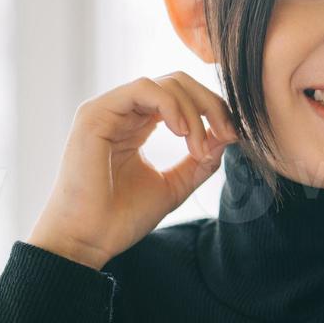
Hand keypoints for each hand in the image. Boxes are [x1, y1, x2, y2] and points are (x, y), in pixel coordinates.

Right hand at [27, 72, 239, 269]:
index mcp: (138, 125)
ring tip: (199, 146)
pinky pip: (143, 89)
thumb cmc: (122, 217)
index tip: (234, 136)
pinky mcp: (95, 114)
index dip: (213, 110)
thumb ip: (200, 160)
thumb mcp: (175, 186)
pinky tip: (183, 132)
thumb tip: (229, 135)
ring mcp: (108, 110)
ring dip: (194, 110)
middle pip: (179, 83)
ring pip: (166, 83)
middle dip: (211, 105)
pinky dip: (172, 106)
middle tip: (228, 134)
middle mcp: (123, 112)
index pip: (183, 97)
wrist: (89, 239)